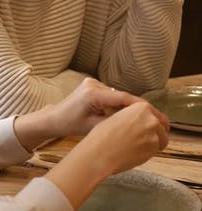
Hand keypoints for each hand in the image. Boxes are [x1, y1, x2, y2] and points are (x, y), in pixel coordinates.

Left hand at [13, 77, 146, 148]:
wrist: (55, 117)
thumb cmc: (71, 124)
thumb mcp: (94, 127)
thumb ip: (114, 123)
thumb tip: (136, 125)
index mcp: (93, 93)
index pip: (122, 98)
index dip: (140, 106)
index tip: (154, 114)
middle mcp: (94, 83)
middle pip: (122, 95)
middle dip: (138, 107)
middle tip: (155, 117)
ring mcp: (93, 82)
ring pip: (118, 95)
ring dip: (130, 105)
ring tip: (145, 117)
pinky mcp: (93, 85)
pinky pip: (112, 94)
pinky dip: (120, 103)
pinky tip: (130, 114)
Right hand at [44, 97, 168, 209]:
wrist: (99, 153)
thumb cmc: (102, 135)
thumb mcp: (118, 117)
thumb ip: (134, 118)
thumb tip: (142, 123)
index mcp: (142, 107)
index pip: (157, 114)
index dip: (155, 122)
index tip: (152, 128)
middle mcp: (151, 119)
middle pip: (163, 127)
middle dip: (158, 133)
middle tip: (147, 139)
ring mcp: (154, 135)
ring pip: (161, 140)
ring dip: (153, 143)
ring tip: (136, 147)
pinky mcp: (153, 150)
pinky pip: (155, 151)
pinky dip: (147, 152)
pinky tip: (134, 153)